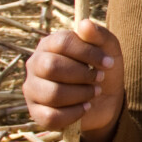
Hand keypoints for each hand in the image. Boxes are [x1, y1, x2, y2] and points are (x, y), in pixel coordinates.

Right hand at [22, 19, 124, 141]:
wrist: (106, 100)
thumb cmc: (103, 69)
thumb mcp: (109, 50)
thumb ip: (99, 35)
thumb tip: (84, 24)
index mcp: (49, 44)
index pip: (62, 42)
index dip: (88, 53)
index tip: (109, 63)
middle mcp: (35, 64)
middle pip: (51, 67)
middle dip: (83, 75)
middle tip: (99, 78)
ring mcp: (33, 89)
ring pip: (52, 93)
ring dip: (81, 94)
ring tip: (94, 92)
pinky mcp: (36, 113)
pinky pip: (51, 116)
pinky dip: (75, 113)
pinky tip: (85, 107)